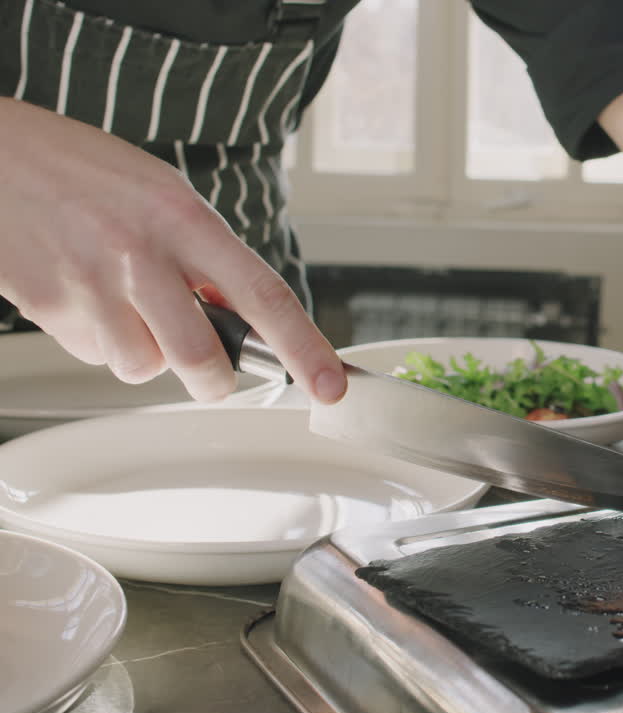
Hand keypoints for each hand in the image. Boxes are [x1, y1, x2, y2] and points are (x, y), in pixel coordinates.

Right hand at [0, 98, 344, 403]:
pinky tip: (84, 295)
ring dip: (146, 355)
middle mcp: (141, 252)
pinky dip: (99, 342)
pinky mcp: (47, 307)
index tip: (331, 386)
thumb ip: (204, 256)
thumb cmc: (83, 171)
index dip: (306, 350)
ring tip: (125, 304)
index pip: (265, 296)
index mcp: (184, 218)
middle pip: (201, 358)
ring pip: (143, 368)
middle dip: (213, 380)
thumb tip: (239, 318)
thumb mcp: (162, 195)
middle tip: (210, 369)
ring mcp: (91, 283)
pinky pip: (93, 356)